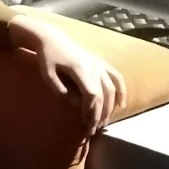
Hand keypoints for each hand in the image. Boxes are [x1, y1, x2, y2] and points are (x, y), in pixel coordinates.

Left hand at [7, 14, 125, 144]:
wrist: (51, 37)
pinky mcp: (101, 62)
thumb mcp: (47, 75)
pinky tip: (121, 105)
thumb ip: (60, 90)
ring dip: (110, 107)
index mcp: (80, 69)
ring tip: (103, 123)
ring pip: (112, 88)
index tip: (86, 126)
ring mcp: (99, 63)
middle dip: (100, 115)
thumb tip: (76, 104)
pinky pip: (117, 77)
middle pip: (104, 95)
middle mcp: (94, 66)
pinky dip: (122, 91)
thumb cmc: (47, 57)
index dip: (91, 113)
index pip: (92, 96)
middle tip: (92, 130)